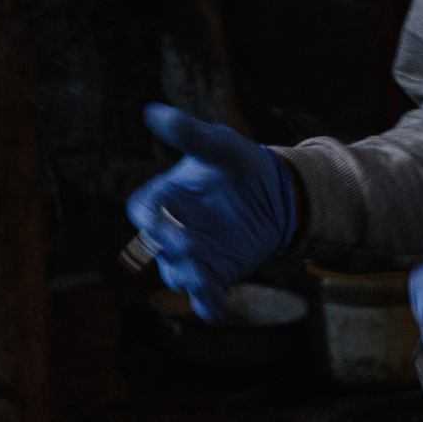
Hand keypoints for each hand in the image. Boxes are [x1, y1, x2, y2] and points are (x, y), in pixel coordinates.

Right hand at [126, 103, 299, 321]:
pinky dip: (208, 306)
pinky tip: (217, 310)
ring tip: (202, 276)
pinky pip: (206, 297)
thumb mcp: (220, 145)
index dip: (151, 216)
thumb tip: (154, 111)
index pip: (144, 211)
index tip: (164, 215)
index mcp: (165, 198)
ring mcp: (194, 255)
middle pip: (159, 247)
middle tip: (191, 243)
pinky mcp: (217, 274)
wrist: (278, 192)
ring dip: (187, 276)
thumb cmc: (239, 164)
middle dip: (172, 247)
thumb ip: (189, 133)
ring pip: (178, 274)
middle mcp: (173, 231)